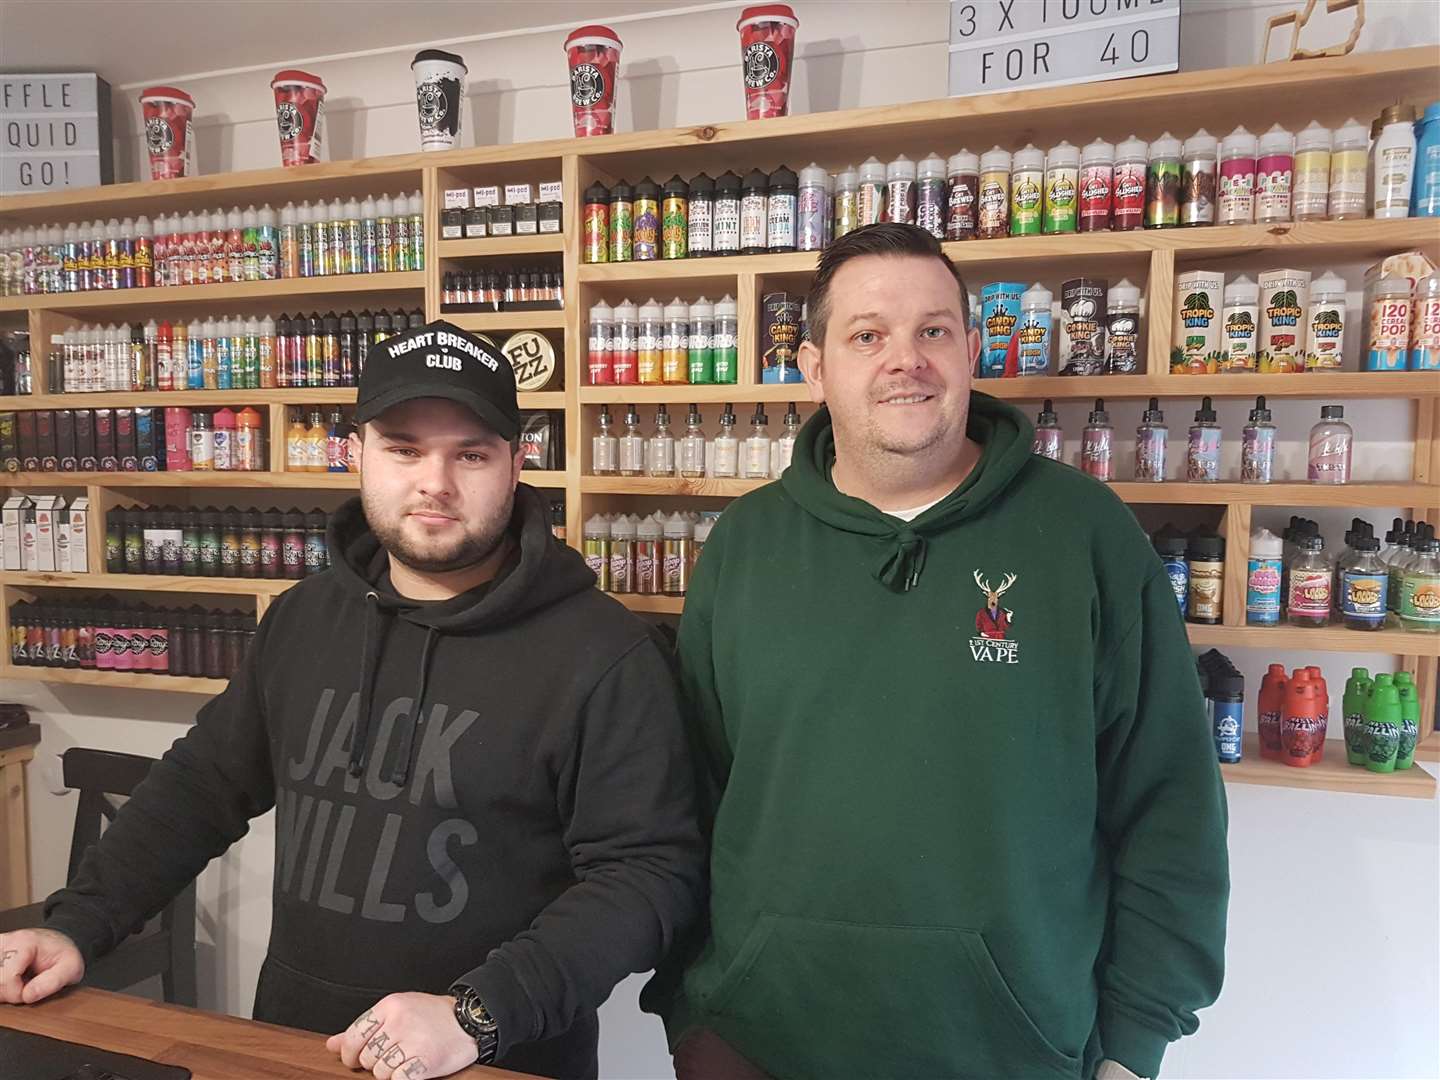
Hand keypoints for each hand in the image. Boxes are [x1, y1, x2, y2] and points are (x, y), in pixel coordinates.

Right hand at [0, 928, 84, 1004]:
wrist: (55, 943)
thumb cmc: (62, 955)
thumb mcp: (71, 968)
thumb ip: (53, 982)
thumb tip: (28, 996)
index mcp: (24, 942)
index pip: (6, 979)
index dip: (17, 994)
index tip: (31, 991)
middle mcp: (5, 941)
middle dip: (8, 992)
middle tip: (25, 987)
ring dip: (3, 989)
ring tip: (19, 983)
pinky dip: (1, 985)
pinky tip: (10, 980)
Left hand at [327, 992, 478, 1079]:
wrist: (469, 1020)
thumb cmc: (433, 1016)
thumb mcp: (397, 1012)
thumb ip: (363, 1028)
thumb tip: (332, 1044)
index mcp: (390, 1006)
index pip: (354, 1036)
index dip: (350, 1053)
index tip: (355, 1059)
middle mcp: (400, 1021)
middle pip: (367, 1057)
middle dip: (376, 1062)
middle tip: (393, 1055)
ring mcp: (413, 1041)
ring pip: (380, 1071)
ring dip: (390, 1072)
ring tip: (405, 1061)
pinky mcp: (425, 1060)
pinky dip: (402, 1078)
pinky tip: (412, 1069)